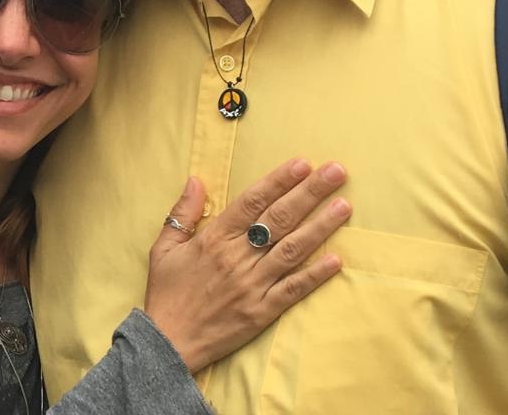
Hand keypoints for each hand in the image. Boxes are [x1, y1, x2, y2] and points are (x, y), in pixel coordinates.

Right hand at [144, 159, 350, 372]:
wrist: (166, 345)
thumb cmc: (166, 294)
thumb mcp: (163, 249)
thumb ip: (182, 213)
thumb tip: (196, 180)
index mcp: (214, 239)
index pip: (252, 202)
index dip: (279, 181)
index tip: (303, 163)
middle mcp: (237, 258)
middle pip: (279, 219)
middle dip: (310, 193)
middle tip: (337, 172)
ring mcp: (252, 285)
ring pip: (292, 250)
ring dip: (320, 227)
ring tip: (344, 206)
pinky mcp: (262, 312)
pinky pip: (293, 290)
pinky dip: (315, 275)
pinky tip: (336, 259)